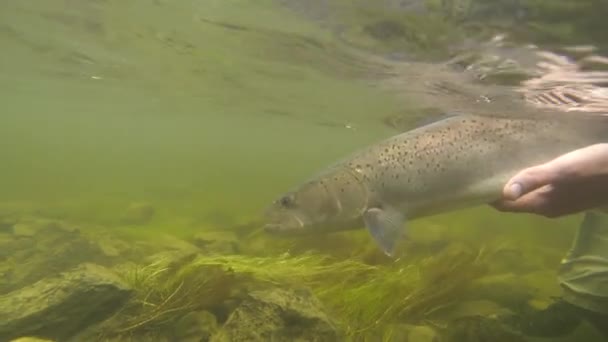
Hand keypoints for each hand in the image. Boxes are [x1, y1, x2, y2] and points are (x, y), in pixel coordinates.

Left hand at [492, 144, 607, 217]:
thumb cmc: (595, 168)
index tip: (474, 180)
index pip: (505, 205)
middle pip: (514, 201)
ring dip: (514, 184)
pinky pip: (542, 189)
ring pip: (528, 195)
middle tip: (483, 169)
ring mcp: (561, 202)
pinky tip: (528, 163)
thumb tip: (503, 193)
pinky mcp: (571, 193)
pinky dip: (530, 180)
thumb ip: (533, 179)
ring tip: (499, 165)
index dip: (488, 194)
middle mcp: (548, 208)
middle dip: (498, 188)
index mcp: (542, 205)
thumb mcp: (562, 171)